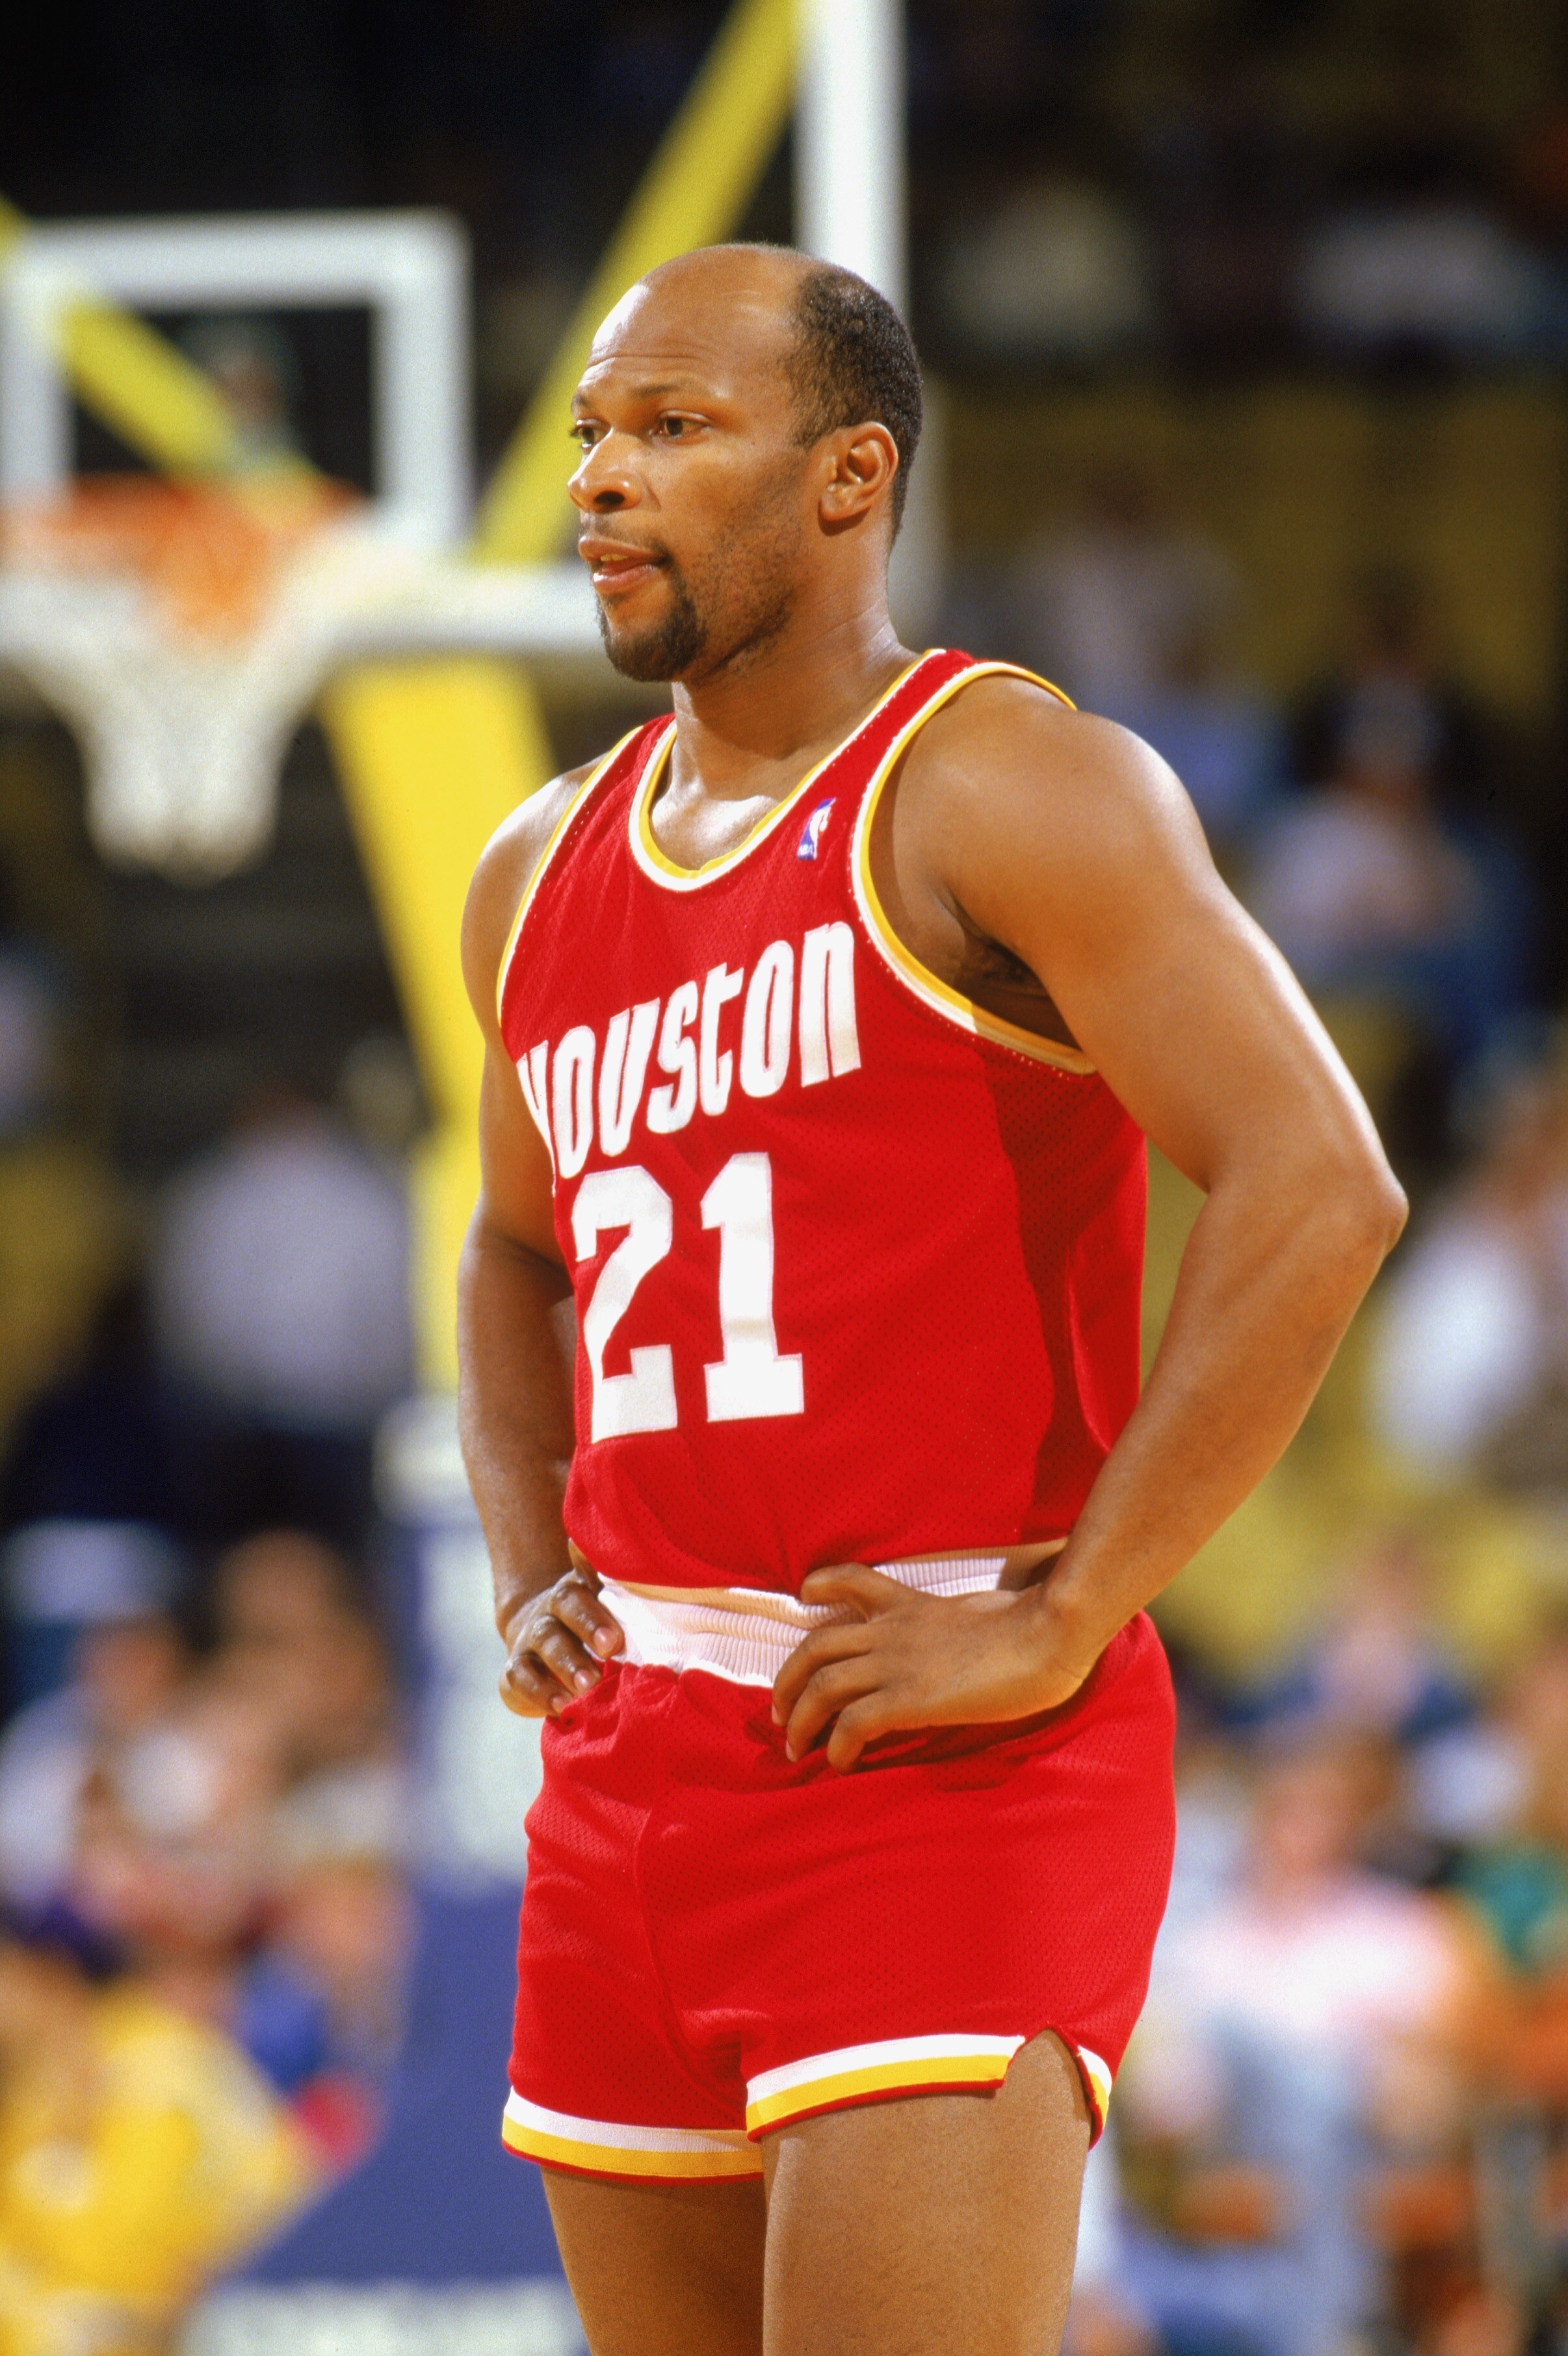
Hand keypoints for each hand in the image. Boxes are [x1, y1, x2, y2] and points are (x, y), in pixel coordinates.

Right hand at [499, 1567, 624, 1717]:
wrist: (542, 1638)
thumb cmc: (595, 1626)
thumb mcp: (611, 1608)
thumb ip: (628, 1597)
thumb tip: (660, 1574)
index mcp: (580, 1588)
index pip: (589, 1582)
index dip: (598, 1605)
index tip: (616, 1634)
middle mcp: (554, 1608)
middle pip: (566, 1606)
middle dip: (588, 1627)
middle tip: (610, 1648)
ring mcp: (531, 1638)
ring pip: (545, 1641)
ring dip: (566, 1664)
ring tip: (587, 1687)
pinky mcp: (516, 1670)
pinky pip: (518, 1678)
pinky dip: (538, 1693)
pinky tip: (560, 1707)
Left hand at [770, 1565, 1099, 1769]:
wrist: (1048, 1636)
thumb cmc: (1031, 1628)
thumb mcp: (980, 1613)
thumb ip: (953, 1625)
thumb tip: (955, 1642)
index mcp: (911, 1607)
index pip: (852, 1580)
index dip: (821, 1585)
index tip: (805, 1593)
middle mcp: (893, 1631)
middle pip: (817, 1647)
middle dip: (788, 1681)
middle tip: (780, 1712)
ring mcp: (898, 1663)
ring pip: (823, 1686)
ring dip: (801, 1720)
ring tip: (795, 1748)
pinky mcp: (909, 1697)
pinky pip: (852, 1723)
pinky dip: (837, 1746)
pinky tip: (840, 1764)